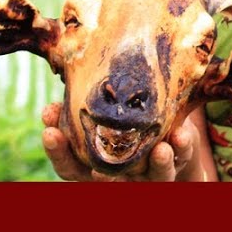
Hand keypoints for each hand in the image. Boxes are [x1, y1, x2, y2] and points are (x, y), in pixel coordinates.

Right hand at [41, 103, 216, 181]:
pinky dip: (182, 147)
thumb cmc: (126, 117)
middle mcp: (121, 176)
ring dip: (156, 162)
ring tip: (160, 149)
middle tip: (97, 161)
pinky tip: (182, 133)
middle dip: (99, 169)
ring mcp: (150, 174)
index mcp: (97, 165)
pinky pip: (182, 158)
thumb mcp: (107, 109)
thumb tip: (66, 54)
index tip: (49, 129)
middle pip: (103, 178)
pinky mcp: (178, 164)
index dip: (57, 151)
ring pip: (153, 175)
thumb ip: (90, 97)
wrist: (170, 140)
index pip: (69, 166)